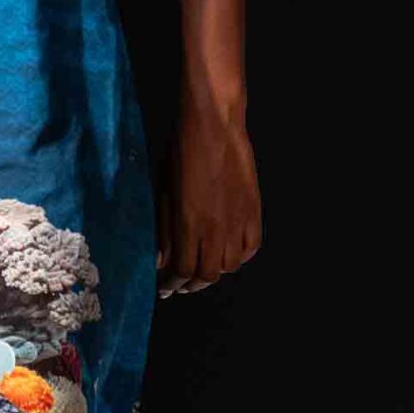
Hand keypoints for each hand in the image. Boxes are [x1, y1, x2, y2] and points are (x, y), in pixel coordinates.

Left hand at [155, 101, 260, 296]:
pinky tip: (228, 254)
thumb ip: (163, 230)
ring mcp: (237, 221)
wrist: (214, 124)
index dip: (172, 283)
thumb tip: (160, 261)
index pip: (182, 270)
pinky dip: (239, 256)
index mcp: (187, 224)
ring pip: (229, 265)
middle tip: (181, 285)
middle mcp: (214, 229)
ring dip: (214, 271)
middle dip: (191, 285)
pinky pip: (250, 247)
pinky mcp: (253, 210)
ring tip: (203, 269)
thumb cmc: (180, 152)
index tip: (165, 288)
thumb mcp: (163, 191)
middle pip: (206, 274)